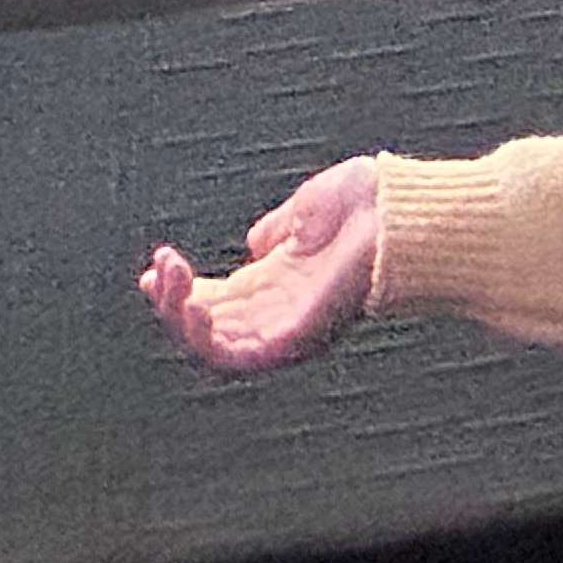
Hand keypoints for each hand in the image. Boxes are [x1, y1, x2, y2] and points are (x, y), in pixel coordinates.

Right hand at [136, 155, 382, 370]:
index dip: (183, 292)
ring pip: (213, 348)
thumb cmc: (373, 205)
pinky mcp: (295, 340)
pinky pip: (234, 357)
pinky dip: (202, 335)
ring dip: (178, 316)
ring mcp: (290, 331)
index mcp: (284, 286)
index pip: (221, 304)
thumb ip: (281, 228)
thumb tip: (259, 244)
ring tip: (166, 277)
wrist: (405, 210)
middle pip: (210, 329)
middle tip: (159, 266)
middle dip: (172, 302)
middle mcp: (284, 314)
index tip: (157, 266)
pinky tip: (190, 299)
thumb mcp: (311, 210)